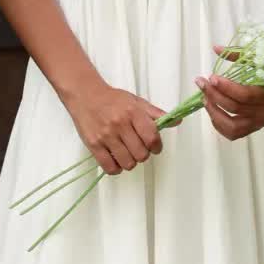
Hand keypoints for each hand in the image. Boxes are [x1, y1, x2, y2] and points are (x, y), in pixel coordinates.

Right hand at [65, 79, 179, 175]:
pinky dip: (116, 168)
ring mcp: (106, 136)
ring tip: (127, 154)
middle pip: (141, 154)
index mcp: (133, 113)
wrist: (85, 95)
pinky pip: (109, 167)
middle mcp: (120, 125)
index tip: (154, 147)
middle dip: (144, 155)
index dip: (157, 147)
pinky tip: (116, 160)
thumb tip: (177, 121)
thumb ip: (156, 113)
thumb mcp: (137, 102)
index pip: (152, 138)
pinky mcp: (94, 145)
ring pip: (127, 163)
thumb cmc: (113, 99)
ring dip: (131, 162)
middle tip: (139, 149)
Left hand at [194, 43, 263, 140]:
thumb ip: (239, 55)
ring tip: (204, 98)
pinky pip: (234, 133)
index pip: (243, 95)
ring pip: (232, 126)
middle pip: (234, 108)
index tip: (211, 77)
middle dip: (213, 94)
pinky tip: (212, 112)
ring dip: (214, 112)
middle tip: (201, 82)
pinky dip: (220, 125)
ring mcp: (259, 122)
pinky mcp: (255, 127)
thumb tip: (215, 48)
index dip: (225, 87)